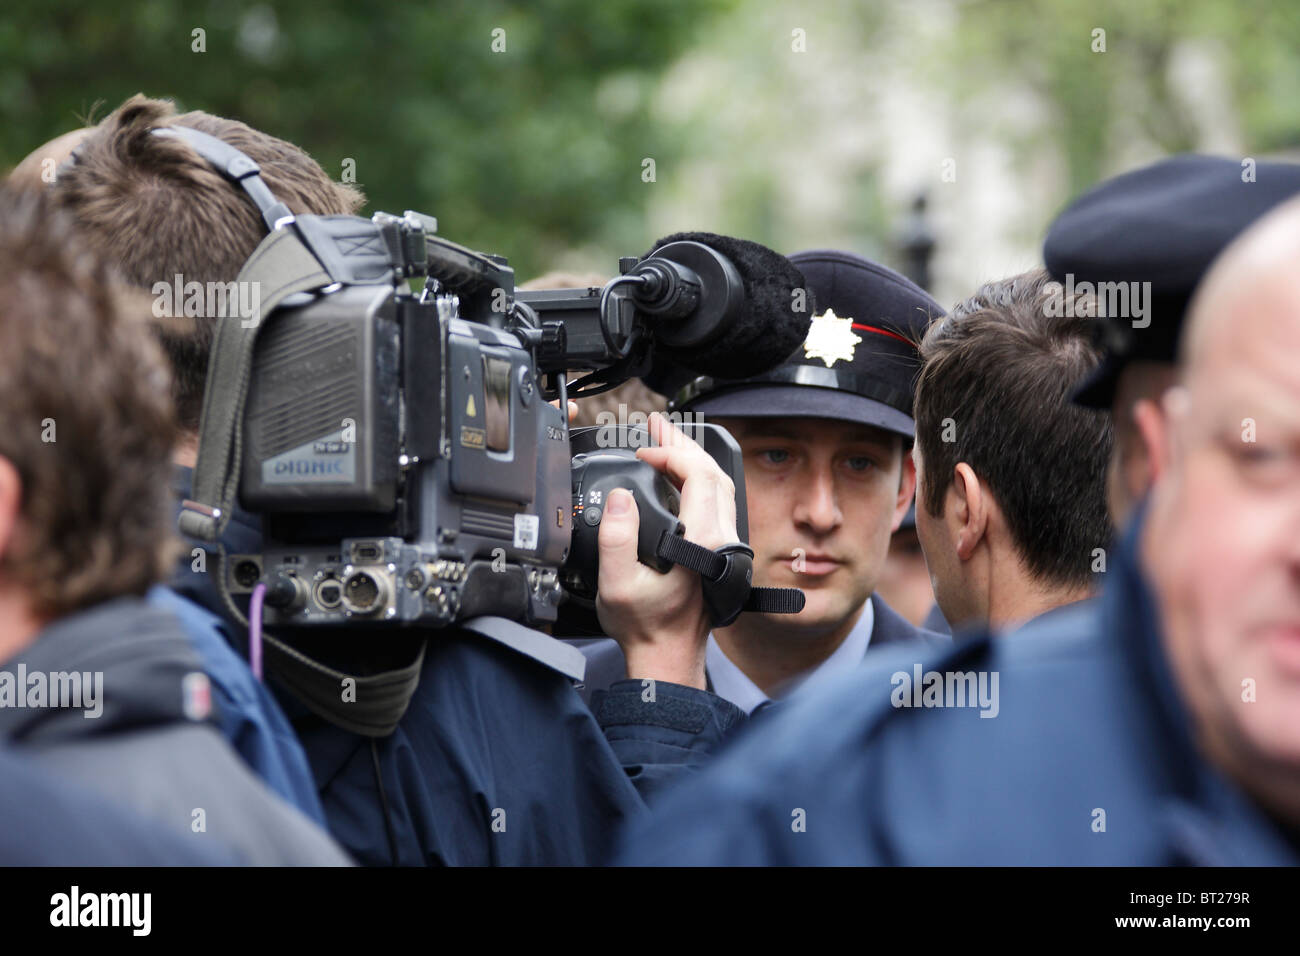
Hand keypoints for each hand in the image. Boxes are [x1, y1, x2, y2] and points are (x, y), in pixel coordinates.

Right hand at [595, 412, 738, 688]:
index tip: (644, 453)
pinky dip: (696, 479)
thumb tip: (621, 498)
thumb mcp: (616, 584)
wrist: (668, 657)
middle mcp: (720, 540)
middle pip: (714, 473)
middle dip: (684, 445)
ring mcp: (722, 545)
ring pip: (719, 486)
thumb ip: (616, 538)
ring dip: (693, 460)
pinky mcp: (717, 552)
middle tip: (657, 427)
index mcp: (702, 542)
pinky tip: (676, 477)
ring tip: (665, 442)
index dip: (673, 455)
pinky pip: (715, 502)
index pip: (699, 476)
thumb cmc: (646, 627)